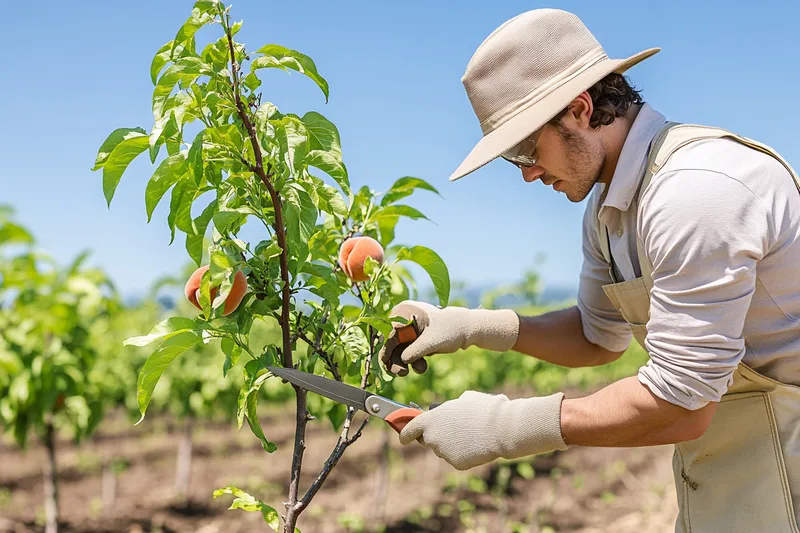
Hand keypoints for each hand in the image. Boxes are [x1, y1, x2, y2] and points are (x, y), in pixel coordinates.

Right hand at [379, 300, 519, 375]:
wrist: (468, 329)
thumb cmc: (451, 330)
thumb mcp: (430, 342)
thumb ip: (413, 352)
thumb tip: (401, 360)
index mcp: (404, 312)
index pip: (390, 335)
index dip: (387, 352)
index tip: (387, 367)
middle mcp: (403, 318)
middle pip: (393, 343)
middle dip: (398, 360)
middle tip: (402, 374)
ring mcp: (410, 327)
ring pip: (400, 349)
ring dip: (407, 362)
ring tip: (420, 369)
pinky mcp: (416, 336)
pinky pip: (408, 350)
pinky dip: (413, 359)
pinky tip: (421, 366)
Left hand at [399, 390, 566, 470]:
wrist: (502, 428)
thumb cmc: (485, 409)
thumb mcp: (464, 399)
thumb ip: (450, 407)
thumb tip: (449, 409)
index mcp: (431, 419)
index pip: (409, 430)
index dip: (405, 433)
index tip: (403, 437)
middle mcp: (433, 437)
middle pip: (428, 440)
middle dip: (436, 437)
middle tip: (453, 430)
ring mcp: (443, 452)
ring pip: (443, 450)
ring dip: (452, 444)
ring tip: (471, 434)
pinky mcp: (455, 464)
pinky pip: (456, 459)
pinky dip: (464, 454)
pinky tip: (476, 445)